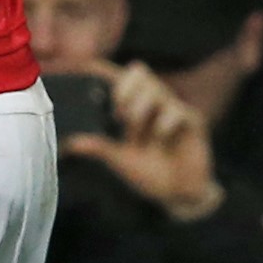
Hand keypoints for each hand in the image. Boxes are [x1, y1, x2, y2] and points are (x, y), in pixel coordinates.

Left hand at [64, 60, 224, 220]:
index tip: (84, 69)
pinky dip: (164, 122)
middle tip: (116, 113)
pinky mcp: (192, 121)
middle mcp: (152, 101)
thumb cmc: (146, 171)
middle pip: (138, 71)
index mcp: (131, 104)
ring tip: (134, 131)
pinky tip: (158, 136)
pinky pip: (177, 110)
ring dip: (140, 107)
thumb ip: (97, 147)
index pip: (116, 75)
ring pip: (155, 87)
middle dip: (123, 88)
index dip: (101, 68)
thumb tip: (70, 144)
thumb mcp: (118, 159)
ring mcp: (172, 109)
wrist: (176, 194)